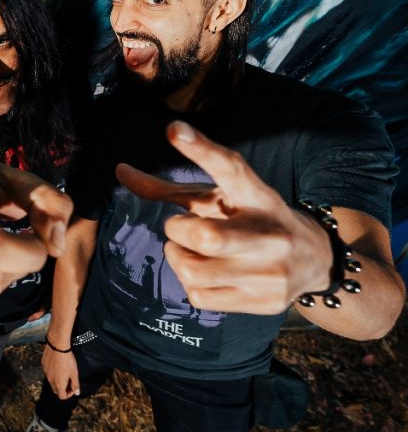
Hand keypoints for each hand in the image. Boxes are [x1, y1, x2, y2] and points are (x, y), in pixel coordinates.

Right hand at [42, 344, 79, 399]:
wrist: (57, 346)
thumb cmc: (67, 360)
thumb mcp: (74, 373)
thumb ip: (75, 384)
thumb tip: (77, 393)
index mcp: (59, 384)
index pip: (62, 396)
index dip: (68, 395)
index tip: (72, 388)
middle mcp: (51, 380)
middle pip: (55, 390)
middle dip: (62, 389)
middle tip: (69, 382)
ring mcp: (46, 373)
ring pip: (51, 381)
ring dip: (57, 380)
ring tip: (63, 372)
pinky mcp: (44, 365)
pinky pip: (48, 372)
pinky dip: (53, 372)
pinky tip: (58, 364)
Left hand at [116, 120, 331, 314]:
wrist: (314, 262)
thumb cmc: (248, 219)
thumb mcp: (218, 198)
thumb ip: (168, 187)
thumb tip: (118, 171)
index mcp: (259, 196)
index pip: (230, 168)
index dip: (200, 149)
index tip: (173, 129)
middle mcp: (270, 232)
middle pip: (202, 235)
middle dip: (178, 232)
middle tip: (187, 229)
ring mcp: (271, 271)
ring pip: (191, 270)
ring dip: (178, 259)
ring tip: (195, 251)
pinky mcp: (264, 302)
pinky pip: (198, 296)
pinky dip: (191, 284)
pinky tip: (211, 274)